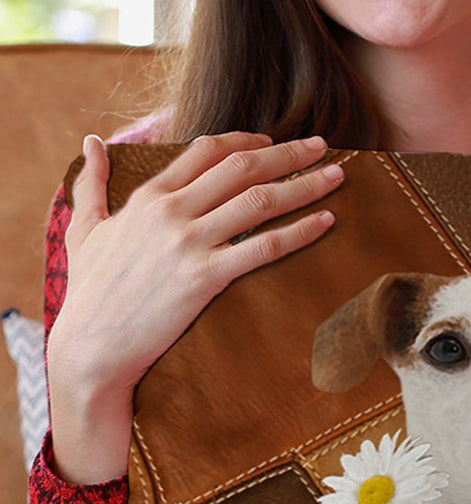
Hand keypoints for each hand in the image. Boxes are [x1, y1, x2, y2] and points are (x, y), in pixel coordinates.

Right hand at [47, 130, 344, 483]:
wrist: (92, 345)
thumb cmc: (90, 292)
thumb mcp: (84, 230)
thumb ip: (90, 184)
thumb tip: (91, 142)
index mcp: (149, 196)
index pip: (207, 150)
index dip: (247, 141)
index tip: (273, 141)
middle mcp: (172, 212)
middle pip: (242, 167)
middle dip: (288, 152)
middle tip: (322, 145)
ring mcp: (190, 243)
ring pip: (260, 200)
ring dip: (304, 184)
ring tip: (337, 176)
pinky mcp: (206, 277)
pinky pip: (264, 247)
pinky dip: (300, 231)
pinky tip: (326, 221)